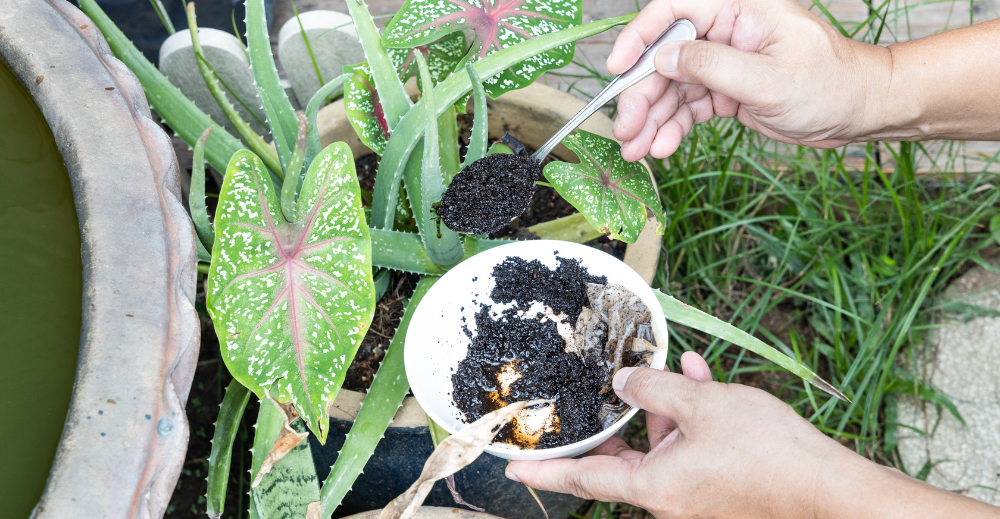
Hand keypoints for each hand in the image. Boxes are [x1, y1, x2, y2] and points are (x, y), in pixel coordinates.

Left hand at [506, 352, 999, 517]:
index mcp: (654, 487)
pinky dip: (691, 418)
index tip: (512, 467)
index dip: (545, 472)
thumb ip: (654, 390)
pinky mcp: (721, 489)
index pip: (584, 479)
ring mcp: (695, 496)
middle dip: (618, 420)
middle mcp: (669, 498)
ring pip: (663, 445)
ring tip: (669, 368)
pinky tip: (698, 378)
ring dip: (664, 407)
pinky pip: (692, 449)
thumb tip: (623, 383)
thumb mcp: (702, 405)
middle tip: (598, 395)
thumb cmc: (766, 453)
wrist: (830, 490)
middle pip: (625, 458)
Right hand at [608, 0, 892, 160]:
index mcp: (738, 8)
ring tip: (636, 150)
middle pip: (664, 58)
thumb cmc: (829, 84)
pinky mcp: (725, 90)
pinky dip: (672, 128)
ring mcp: (723, 62)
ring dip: (651, 119)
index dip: (639, 38)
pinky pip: (688, 107)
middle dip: (641, 95)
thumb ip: (711, 66)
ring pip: (671, 87)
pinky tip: (663, 147)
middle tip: (625, 130)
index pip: (673, 10)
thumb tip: (662, 59)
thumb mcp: (768, 78)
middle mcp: (725, 30)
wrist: (859, 111)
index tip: (617, 68)